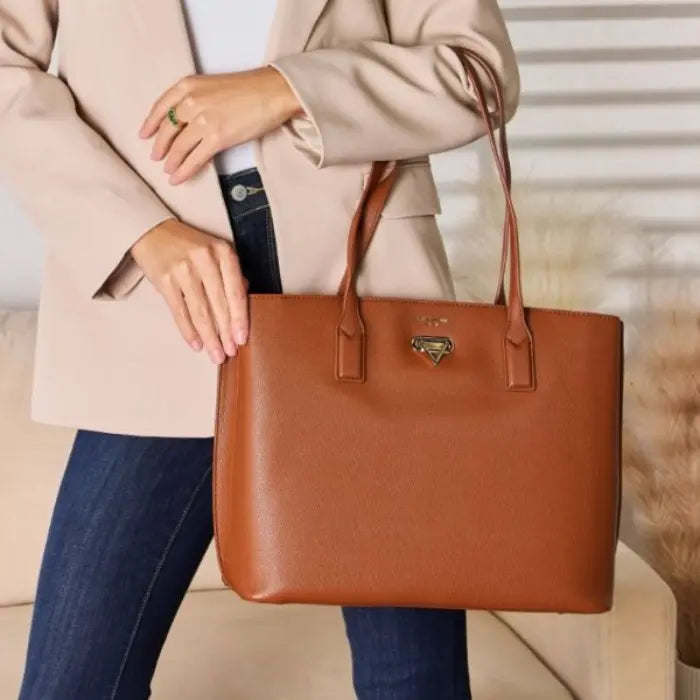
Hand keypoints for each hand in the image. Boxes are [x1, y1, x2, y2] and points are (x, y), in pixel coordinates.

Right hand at [130, 218, 248, 363]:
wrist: (152, 230)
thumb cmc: (189, 245)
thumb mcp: (216, 251)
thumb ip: (231, 275)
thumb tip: (243, 305)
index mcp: (223, 252)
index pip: (236, 291)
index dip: (240, 318)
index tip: (243, 338)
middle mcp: (204, 260)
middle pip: (219, 304)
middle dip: (226, 333)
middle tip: (230, 352)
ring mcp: (183, 270)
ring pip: (200, 311)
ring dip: (209, 337)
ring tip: (215, 354)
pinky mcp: (164, 279)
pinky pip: (179, 312)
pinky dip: (188, 331)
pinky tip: (196, 344)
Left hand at [138, 66, 302, 184]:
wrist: (272, 92)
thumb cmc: (250, 88)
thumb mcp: (214, 85)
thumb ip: (197, 99)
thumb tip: (189, 121)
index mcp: (189, 85)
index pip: (162, 106)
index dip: (150, 123)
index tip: (144, 134)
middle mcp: (191, 101)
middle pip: (168, 129)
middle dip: (160, 146)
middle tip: (156, 157)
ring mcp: (203, 120)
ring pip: (179, 147)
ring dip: (171, 162)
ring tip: (168, 171)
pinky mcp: (217, 138)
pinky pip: (194, 158)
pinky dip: (184, 171)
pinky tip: (178, 178)